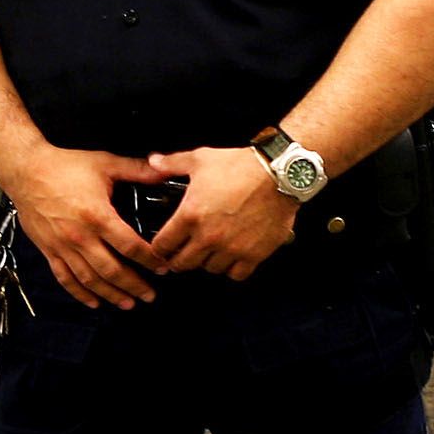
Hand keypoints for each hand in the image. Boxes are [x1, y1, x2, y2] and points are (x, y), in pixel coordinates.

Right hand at [0, 142, 168, 310]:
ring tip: (127, 303)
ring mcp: (63, 246)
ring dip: (111, 294)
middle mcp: (80, 236)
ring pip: (90, 280)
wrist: (25, 171)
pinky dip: (80, 293)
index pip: (130, 246)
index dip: (149, 260)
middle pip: (112, 270)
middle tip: (149, 295)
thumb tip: (163, 169)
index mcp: (97, 216)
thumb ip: (136, 169)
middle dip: (134, 286)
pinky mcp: (49, 250)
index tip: (162, 267)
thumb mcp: (104, 163)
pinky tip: (94, 302)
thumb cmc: (62, 166)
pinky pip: (65, 278)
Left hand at [141, 143, 300, 281]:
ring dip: (206, 262)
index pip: (162, 246)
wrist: (279, 173)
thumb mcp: (201, 159)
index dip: (158, 248)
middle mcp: (208, 237)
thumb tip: (153, 162)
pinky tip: (231, 257)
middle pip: (182, 264)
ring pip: (209, 269)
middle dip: (178, 259)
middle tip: (182, 253)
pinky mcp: (253, 254)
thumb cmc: (241, 166)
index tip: (162, 246)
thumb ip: (172, 163)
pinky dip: (232, 269)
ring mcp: (231, 248)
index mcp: (190, 216)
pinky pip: (236, 274)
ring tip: (209, 251)